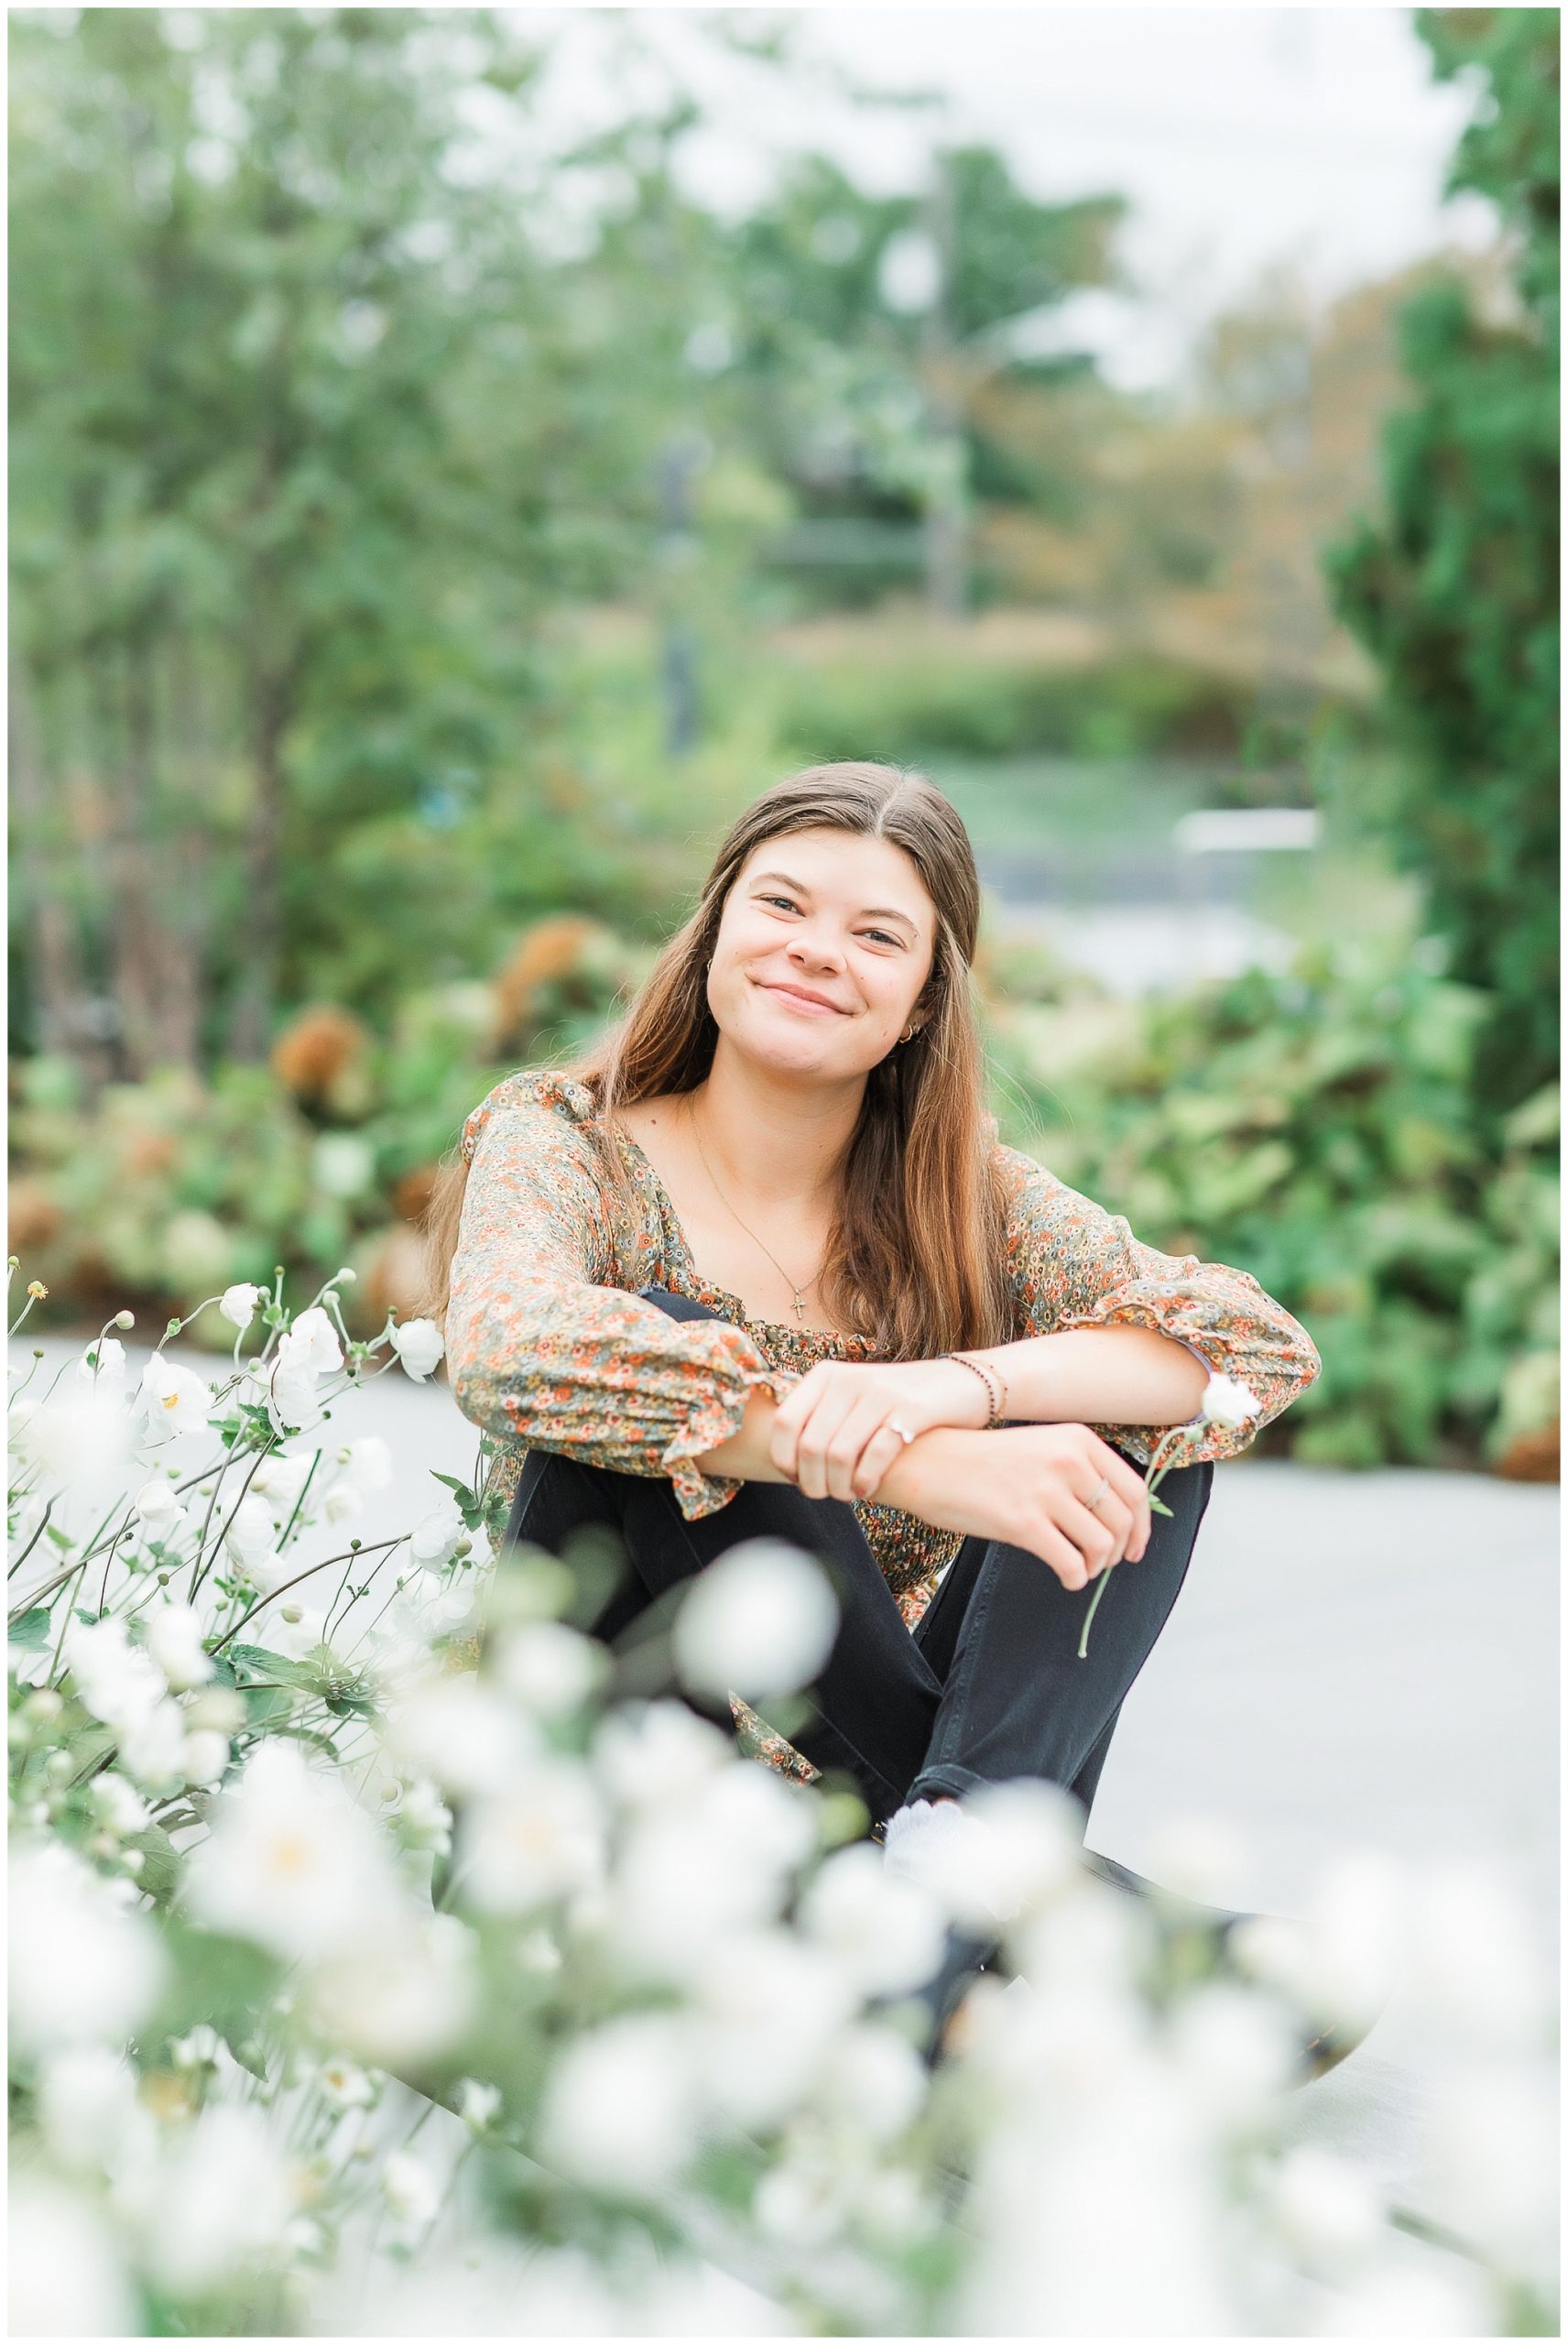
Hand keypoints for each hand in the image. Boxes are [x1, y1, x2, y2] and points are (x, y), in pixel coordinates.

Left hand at [768, 1357, 989, 1501]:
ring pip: (839, 1455)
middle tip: (826, 1495)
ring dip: (839, 1486)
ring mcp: (880, 1392)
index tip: (797, 1478)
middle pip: (811, 1446)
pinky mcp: (911, 1409)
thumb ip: (821, 1419)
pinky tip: (868, 1489)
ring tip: (848, 1495)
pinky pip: (875, 1456)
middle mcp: (848, 1379)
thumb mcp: (853, 1396)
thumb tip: (788, 1463)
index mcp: (827, 1375)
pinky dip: (865, 1481)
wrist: (959, 1384)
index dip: (785, 1459)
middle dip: (814, 1482)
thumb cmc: (897, 1402)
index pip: (784, 1422)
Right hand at [878, 1422, 1152, 1591]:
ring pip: (1102, 1544)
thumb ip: (1078, 1471)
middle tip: (1103, 1563)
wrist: (928, 1463)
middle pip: (1122, 1520)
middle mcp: (1068, 1460)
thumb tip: (1115, 1517)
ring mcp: (1046, 1491)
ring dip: (1096, 1566)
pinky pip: (1071, 1562)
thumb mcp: (1040, 1448)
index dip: (1142, 1527)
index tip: (1135, 1547)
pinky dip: (1075, 1577)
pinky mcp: (1023, 1522)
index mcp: (1078, 1439)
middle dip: (1119, 1551)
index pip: (1134, 1489)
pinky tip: (1066, 1578)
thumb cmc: (981, 1461)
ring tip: (1079, 1568)